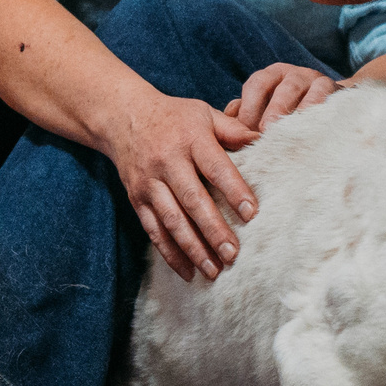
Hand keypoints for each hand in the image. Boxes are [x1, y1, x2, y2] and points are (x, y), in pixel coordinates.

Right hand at [103, 91, 261, 282]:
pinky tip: (188, 271)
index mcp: (190, 139)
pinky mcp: (137, 199)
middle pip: (192, 200)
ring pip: (172, 221)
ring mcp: (149, 183)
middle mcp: (167, 162)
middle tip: (233, 254)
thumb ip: (232, 129)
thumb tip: (263, 140)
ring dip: (193, 248)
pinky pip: (153, 230)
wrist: (123, 115)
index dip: (233, 191)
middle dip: (213, 230)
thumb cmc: (173, 116)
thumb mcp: (203, 113)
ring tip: (213, 271)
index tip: (252, 214)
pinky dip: (170, 253)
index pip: (215, 168)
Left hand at [227, 62, 336, 129]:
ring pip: (302, 89)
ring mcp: (313, 79)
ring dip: (294, 110)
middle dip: (272, 108)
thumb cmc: (285, 110)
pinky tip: (312, 126)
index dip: (249, 108)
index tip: (244, 134)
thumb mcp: (262, 108)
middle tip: (265, 131)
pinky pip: (324, 94)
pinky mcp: (333, 89)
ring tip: (287, 130)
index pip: (256, 85)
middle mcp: (291, 74)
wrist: (325, 104)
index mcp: (269, 76)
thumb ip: (243, 114)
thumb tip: (224, 123)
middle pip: (279, 86)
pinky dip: (317, 107)